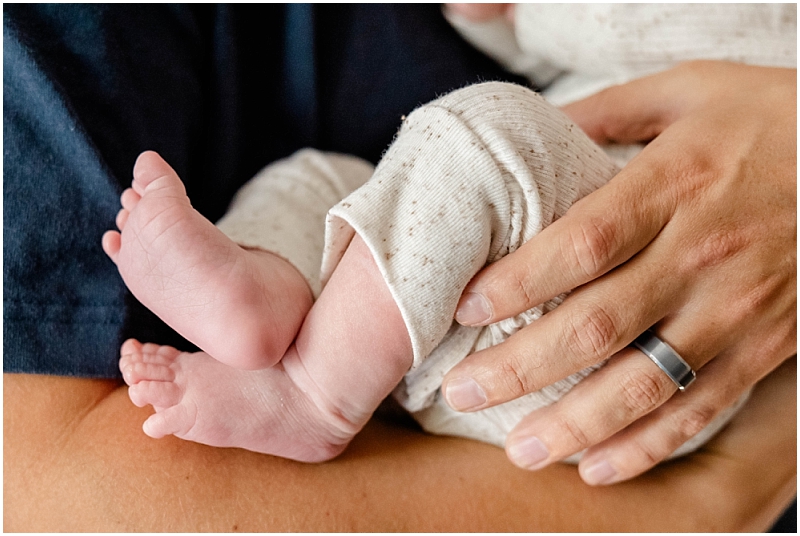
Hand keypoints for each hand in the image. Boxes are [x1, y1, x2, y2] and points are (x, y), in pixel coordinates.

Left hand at [443, 61, 796, 483]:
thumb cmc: (773, 116)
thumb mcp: (688, 89)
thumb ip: (607, 111)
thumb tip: (535, 130)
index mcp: (673, 185)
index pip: (581, 244)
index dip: (518, 283)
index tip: (464, 308)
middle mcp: (701, 254)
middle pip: (597, 325)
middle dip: (520, 368)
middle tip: (461, 393)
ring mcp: (737, 307)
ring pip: (645, 383)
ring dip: (574, 424)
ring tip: (517, 450)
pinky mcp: (766, 344)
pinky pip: (702, 407)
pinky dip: (649, 445)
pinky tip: (598, 468)